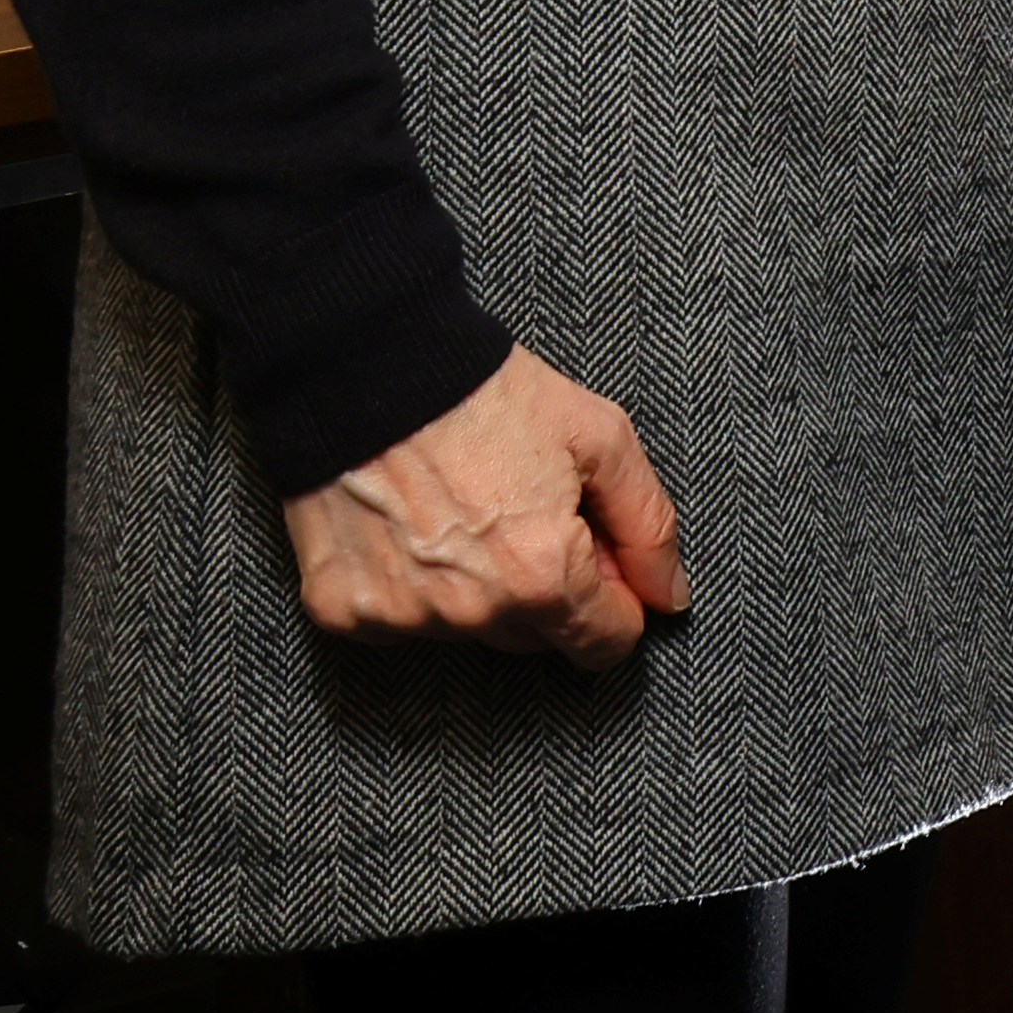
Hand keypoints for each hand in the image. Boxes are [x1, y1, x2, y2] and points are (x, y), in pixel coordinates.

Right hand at [287, 344, 684, 661]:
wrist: (364, 369)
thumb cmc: (484, 395)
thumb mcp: (600, 438)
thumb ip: (648, 526)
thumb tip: (669, 598)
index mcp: (539, 576)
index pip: (604, 643)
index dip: (614, 599)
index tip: (598, 560)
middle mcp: (469, 612)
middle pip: (537, 637)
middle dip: (546, 588)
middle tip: (526, 514)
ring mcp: (399, 617)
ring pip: (469, 630)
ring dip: (479, 589)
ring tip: (464, 510)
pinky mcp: (342, 611)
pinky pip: (400, 621)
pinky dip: (413, 586)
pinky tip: (411, 527)